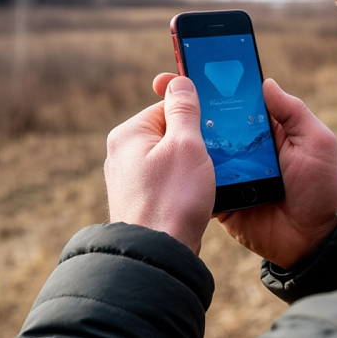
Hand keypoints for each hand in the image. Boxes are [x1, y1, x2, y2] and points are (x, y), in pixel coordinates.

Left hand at [104, 76, 214, 254]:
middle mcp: (122, 154)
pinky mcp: (140, 201)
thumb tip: (179, 81)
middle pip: (170, 133)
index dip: (195, 117)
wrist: (159, 255)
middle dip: (195, 144)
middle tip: (213, 158)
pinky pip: (168, 181)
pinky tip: (196, 198)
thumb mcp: (187, 145)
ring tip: (204, 182)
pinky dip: (185, 185)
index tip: (214, 129)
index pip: (167, 107)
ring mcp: (129, 180)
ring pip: (172, 159)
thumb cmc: (173, 199)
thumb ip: (184, 110)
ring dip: (193, 167)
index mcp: (128, 134)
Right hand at [153, 73, 336, 268]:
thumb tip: (264, 82)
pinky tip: (166, 155)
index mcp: (267, 128)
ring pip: (200, 148)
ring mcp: (230, 172)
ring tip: (158, 116)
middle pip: (212, 120)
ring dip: (181, 134)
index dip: (216, 83)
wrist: (315, 240)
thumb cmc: (322, 188)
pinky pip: (198, 180)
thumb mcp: (316, 142)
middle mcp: (245, 147)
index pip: (236, 99)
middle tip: (162, 85)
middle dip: (187, 103)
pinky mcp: (220, 196)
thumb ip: (293, 112)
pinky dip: (185, 170)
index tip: (191, 64)